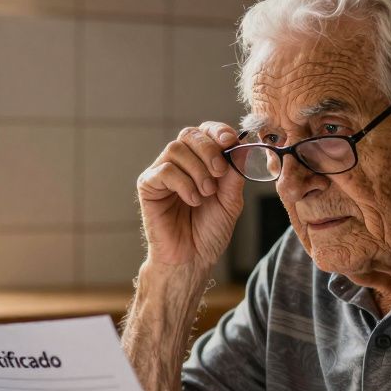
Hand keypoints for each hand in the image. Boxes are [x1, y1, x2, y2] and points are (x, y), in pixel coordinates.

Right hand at [136, 122, 245, 268]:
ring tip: (206, 194)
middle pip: (189, 134)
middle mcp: (179, 163)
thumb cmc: (209, 232)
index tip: (229, 141)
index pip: (205, 132)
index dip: (217, 131)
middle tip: (219, 173)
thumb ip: (235, 173)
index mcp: (200, 162)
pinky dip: (183, 184)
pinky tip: (192, 200)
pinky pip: (164, 170)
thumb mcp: (231, 200)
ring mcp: (162, 173)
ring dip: (197, 170)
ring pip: (176, 149)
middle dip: (209, 149)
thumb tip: (242, 146)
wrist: (193, 259)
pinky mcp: (148, 186)